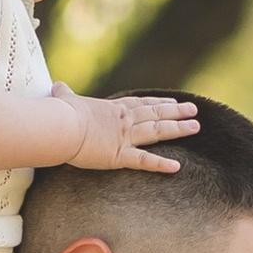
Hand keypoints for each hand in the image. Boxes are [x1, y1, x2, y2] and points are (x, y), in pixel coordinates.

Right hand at [64, 92, 199, 174]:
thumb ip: (64, 94)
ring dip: (178, 129)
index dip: (158, 102)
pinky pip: (145, 161)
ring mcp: (124, 138)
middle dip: (176, 112)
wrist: (60, 127)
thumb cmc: (60, 114)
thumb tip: (56, 86)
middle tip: (194, 110)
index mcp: (113, 109)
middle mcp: (124, 121)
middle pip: (156, 114)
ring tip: (196, 127)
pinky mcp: (119, 156)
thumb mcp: (64, 100)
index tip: (172, 101)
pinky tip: (177, 167)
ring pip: (157, 132)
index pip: (141, 104)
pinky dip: (161, 164)